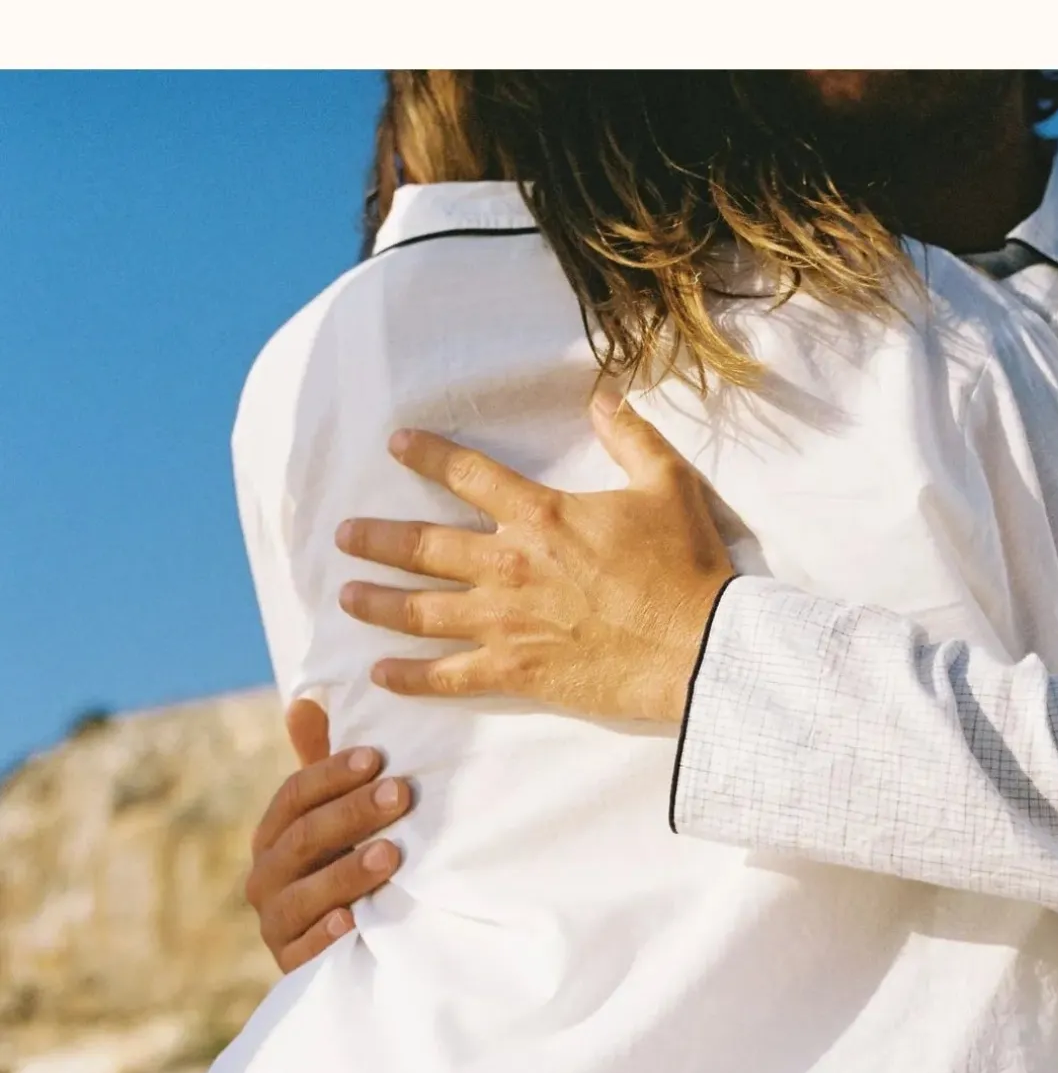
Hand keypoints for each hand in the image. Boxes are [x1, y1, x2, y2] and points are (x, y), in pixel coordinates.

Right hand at [245, 698, 412, 972]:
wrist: (344, 949)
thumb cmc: (344, 863)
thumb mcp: (337, 815)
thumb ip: (322, 766)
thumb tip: (305, 700)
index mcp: (275, 833)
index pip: (294, 795)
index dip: (332, 774)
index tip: (376, 756)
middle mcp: (266, 874)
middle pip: (303, 838)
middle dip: (352, 813)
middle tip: (400, 794)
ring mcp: (276, 921)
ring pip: (303, 893)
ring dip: (346, 873)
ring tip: (391, 855)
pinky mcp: (291, 965)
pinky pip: (304, 951)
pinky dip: (327, 935)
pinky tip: (353, 921)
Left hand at [335, 390, 736, 723]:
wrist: (698, 646)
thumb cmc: (686, 566)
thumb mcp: (668, 485)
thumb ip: (630, 437)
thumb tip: (602, 396)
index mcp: (541, 515)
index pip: (467, 475)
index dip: (427, 455)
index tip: (396, 444)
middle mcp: (509, 565)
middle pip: (423, 546)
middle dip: (376, 538)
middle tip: (343, 534)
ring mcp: (506, 622)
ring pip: (421, 610)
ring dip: (377, 602)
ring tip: (345, 595)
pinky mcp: (516, 671)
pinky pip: (447, 675)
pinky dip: (409, 676)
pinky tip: (379, 673)